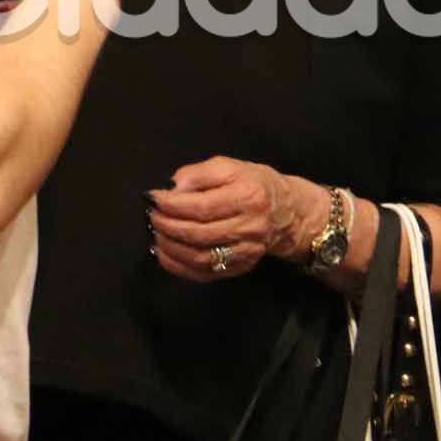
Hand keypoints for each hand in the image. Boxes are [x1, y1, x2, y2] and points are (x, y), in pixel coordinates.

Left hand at [146, 156, 315, 281]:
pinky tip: (165, 255)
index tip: (154, 199)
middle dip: (169, 226)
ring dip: (171, 248)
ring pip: (201, 257)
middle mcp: (250, 227)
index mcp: (248, 197)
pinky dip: (180, 267)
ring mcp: (247, 251)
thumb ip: (199, 173)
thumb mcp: (230, 167)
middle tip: (152, 217)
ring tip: (156, 235)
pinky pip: (206, 273)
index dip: (173, 205)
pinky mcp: (242, 267)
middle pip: (200, 234)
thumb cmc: (255, 184)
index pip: (203, 206)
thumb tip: (172, 188)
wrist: (288, 212)